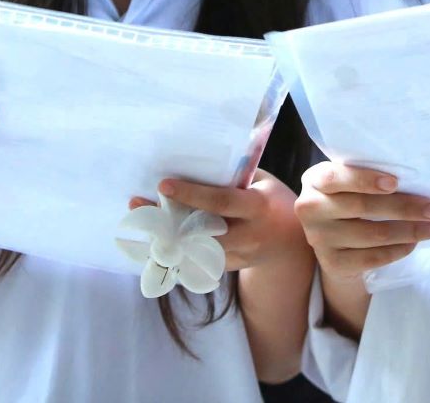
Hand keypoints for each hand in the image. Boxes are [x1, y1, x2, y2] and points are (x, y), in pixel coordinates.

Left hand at [128, 169, 307, 271]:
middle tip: (136, 204)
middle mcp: (248, 235)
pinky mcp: (229, 269)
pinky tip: (152, 240)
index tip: (163, 184)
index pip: (220, 201)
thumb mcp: (263, 183)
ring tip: (138, 222)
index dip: (191, 194)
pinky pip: (197, 261)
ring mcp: (238, 256)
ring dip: (164, 236)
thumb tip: (199, 160)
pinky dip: (175, 251)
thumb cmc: (274, 202)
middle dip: (166, 220)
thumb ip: (237, 176)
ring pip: (194, 250)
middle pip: (200, 231)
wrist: (293, 245)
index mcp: (257, 208)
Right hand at [294, 162, 429, 278]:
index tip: (396, 182)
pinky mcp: (332, 263)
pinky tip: (414, 243)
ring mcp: (319, 238)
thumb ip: (368, 176)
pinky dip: (398, 250)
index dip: (366, 180)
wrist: (331, 238)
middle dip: (404, 207)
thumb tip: (417, 181)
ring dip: (410, 231)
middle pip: (362, 207)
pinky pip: (372, 258)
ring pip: (372, 234)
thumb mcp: (348, 182)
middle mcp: (311, 208)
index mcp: (315, 180)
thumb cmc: (349, 198)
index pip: (337, 177)